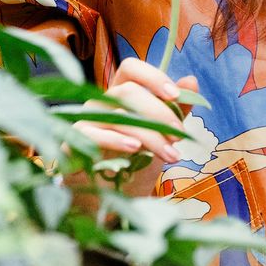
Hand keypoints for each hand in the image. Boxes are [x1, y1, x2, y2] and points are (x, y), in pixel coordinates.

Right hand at [71, 57, 199, 176]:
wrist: (108, 197)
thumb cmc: (133, 163)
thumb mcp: (160, 137)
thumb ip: (175, 111)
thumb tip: (192, 80)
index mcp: (120, 95)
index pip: (131, 68)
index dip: (153, 77)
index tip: (175, 95)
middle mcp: (101, 102)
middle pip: (126, 92)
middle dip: (158, 112)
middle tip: (179, 136)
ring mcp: (85, 120)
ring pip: (116, 115)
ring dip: (149, 134)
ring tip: (171, 155)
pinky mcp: (73, 143)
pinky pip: (91, 134)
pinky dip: (115, 139)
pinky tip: (136, 148)